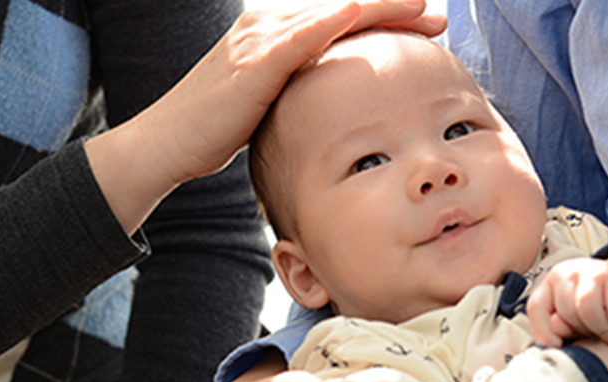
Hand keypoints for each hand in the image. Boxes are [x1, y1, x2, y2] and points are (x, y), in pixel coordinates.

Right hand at [86, 0, 446, 232]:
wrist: (167, 143)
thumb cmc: (215, 129)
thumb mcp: (267, 101)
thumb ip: (298, 90)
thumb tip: (333, 103)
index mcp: (273, 30)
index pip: (340, 12)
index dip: (385, 12)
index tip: (427, 21)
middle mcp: (267, 23)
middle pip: (344, 4)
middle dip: (395, 6)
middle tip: (440, 16)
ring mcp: (259, 38)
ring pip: (334, 11)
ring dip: (383, 8)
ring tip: (426, 13)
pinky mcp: (255, 63)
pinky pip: (304, 36)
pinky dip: (338, 21)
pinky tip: (367, 16)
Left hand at [527, 256, 607, 349]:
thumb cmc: (598, 304)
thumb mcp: (574, 316)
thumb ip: (561, 326)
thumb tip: (555, 333)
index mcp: (552, 281)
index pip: (537, 306)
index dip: (543, 331)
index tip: (558, 345)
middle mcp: (571, 272)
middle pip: (566, 311)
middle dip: (582, 330)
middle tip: (596, 335)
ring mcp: (596, 270)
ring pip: (587, 310)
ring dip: (602, 331)